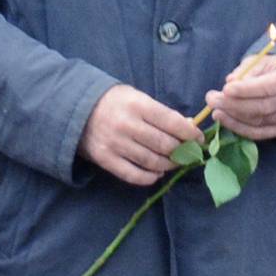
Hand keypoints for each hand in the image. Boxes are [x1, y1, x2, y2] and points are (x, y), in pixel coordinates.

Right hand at [78, 84, 197, 188]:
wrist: (76, 110)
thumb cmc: (113, 102)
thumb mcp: (136, 97)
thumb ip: (160, 112)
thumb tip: (187, 128)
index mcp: (137, 105)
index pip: (172, 122)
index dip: (190, 133)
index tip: (199, 139)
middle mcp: (127, 125)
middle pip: (165, 145)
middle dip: (182, 151)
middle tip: (189, 154)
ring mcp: (115, 144)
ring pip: (152, 162)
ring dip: (168, 165)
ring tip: (174, 163)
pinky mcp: (105, 159)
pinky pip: (133, 175)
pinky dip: (149, 177)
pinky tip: (156, 173)